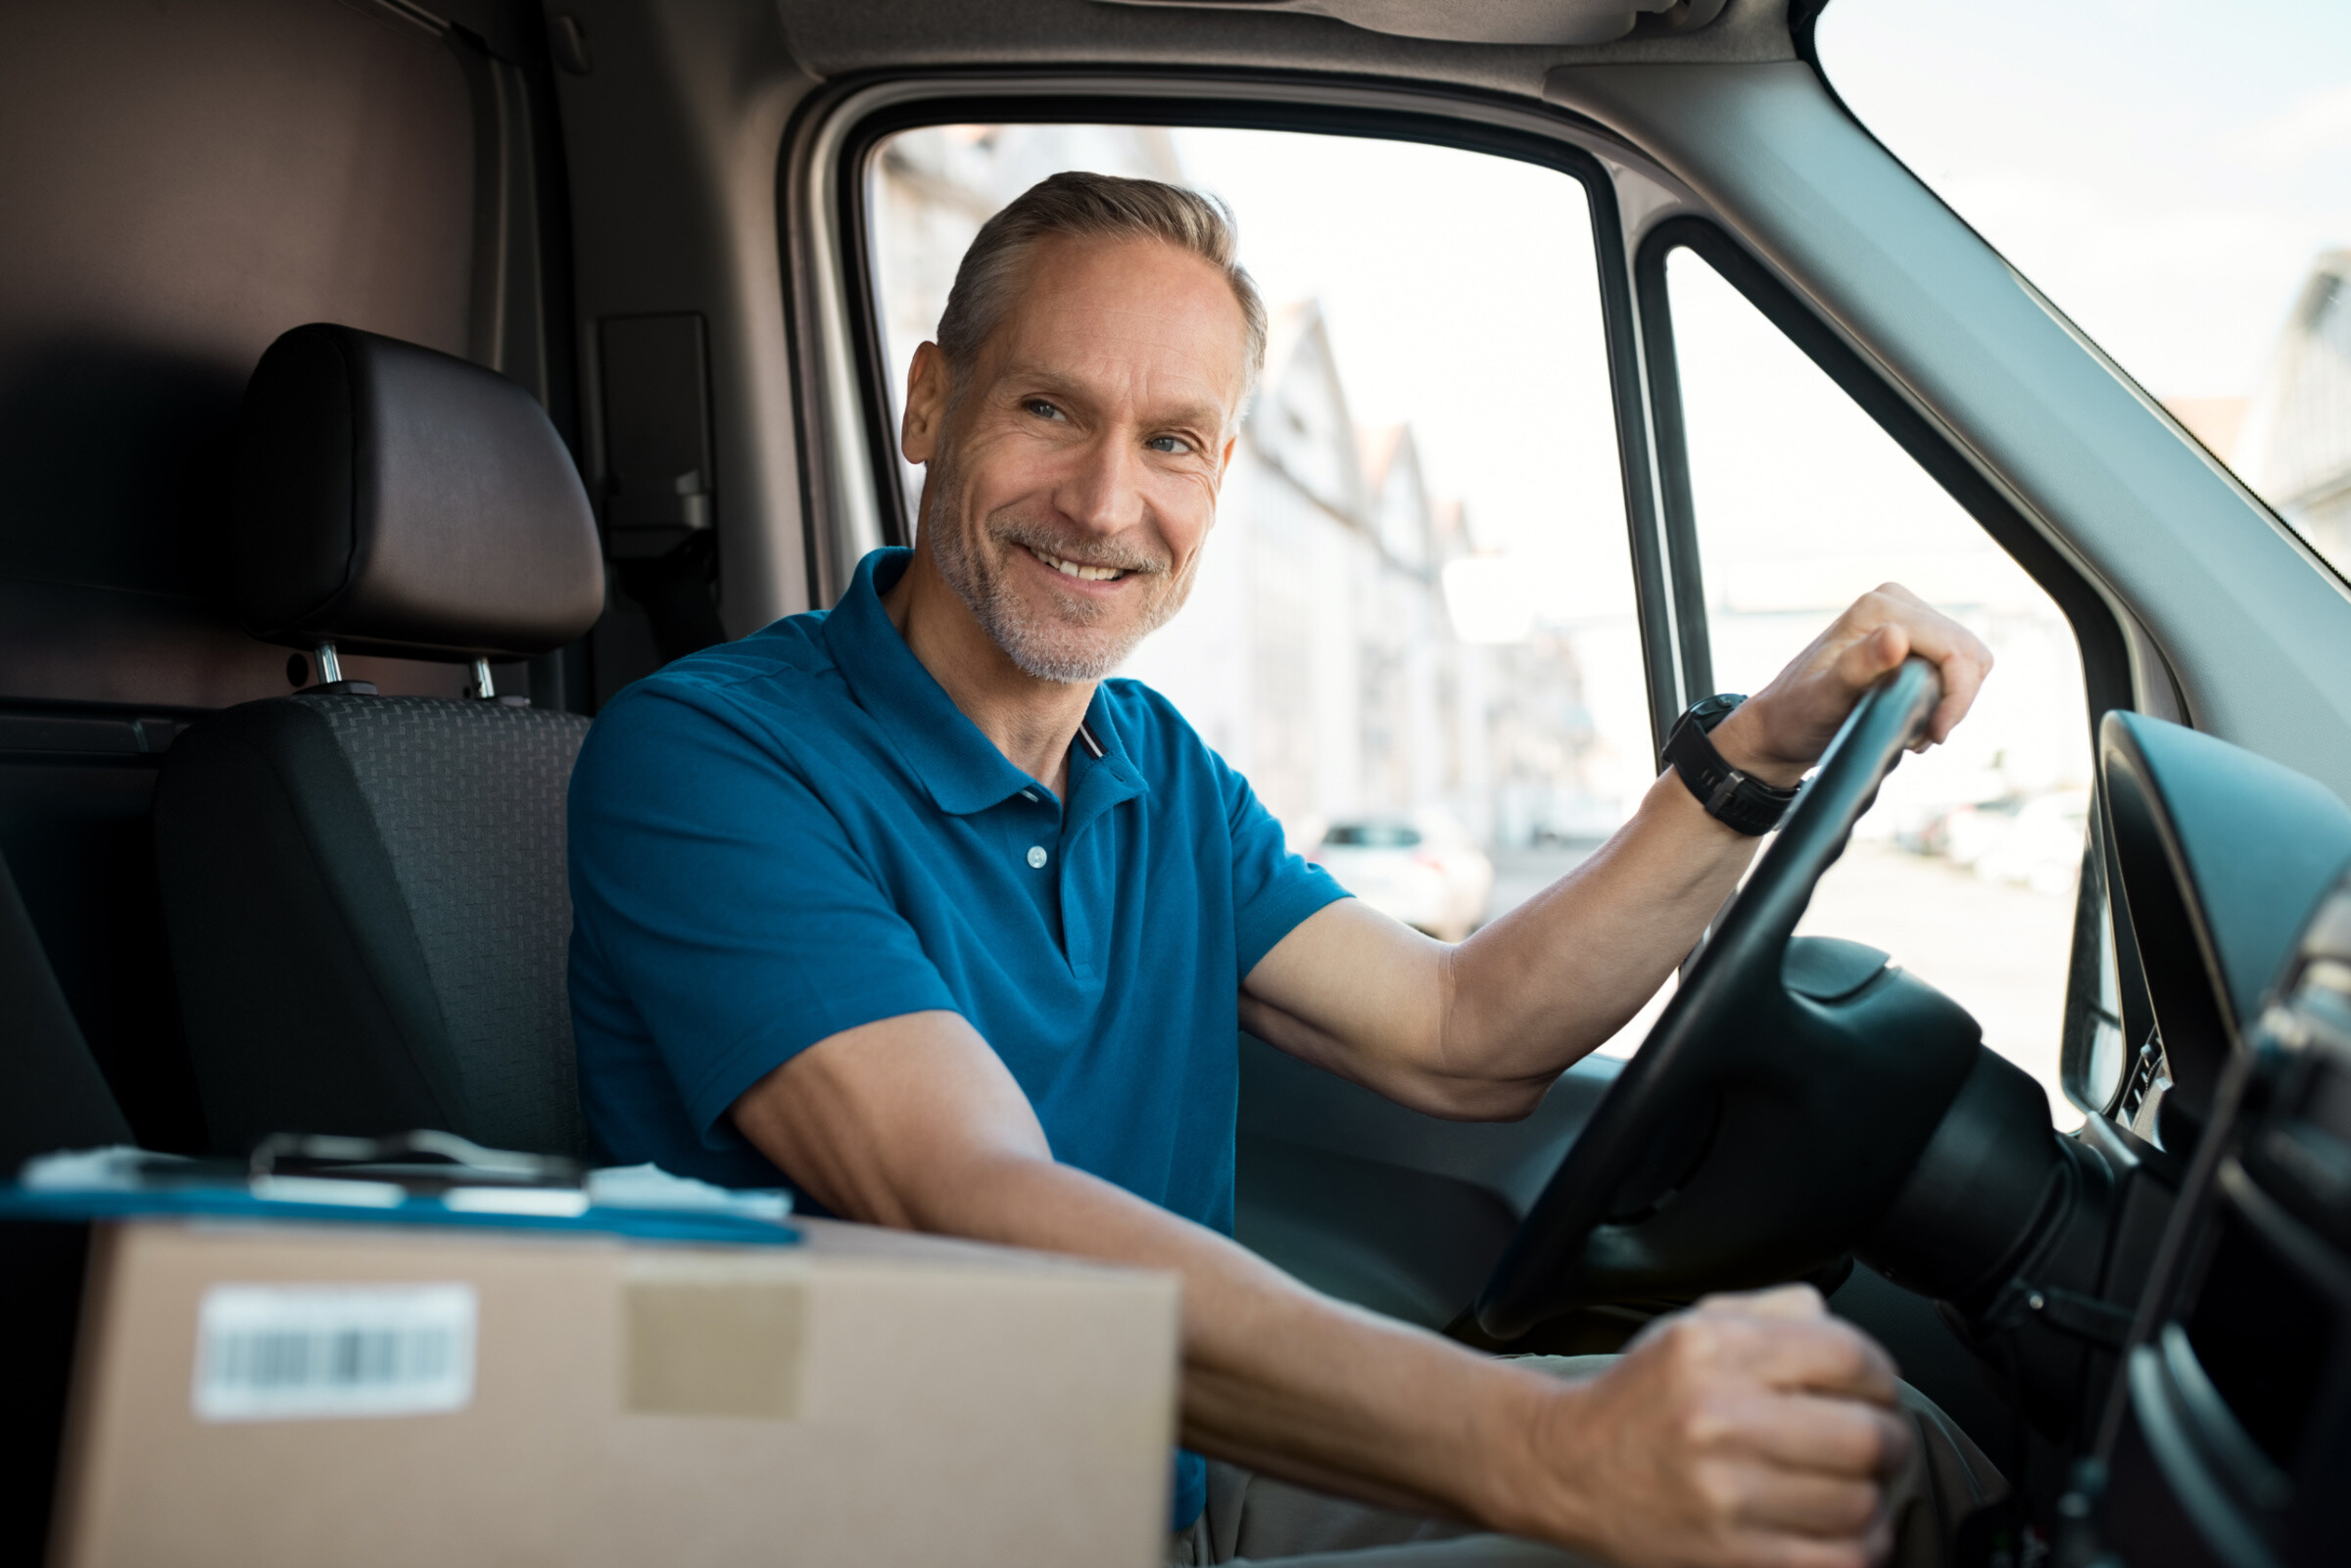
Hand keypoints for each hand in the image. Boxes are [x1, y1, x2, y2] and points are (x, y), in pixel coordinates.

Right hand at [1507, 1286, 1913, 1567]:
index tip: (1879, 1388)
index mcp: (1710, 1348)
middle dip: (1890, 1439)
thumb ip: (1769, 1311)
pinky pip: (1838, 1558)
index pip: (1847, 1355)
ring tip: (1855, 1484)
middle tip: (1881, 1441)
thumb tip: (1838, 1325)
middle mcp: (1716, 1416)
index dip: (1882, 1374)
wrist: (1565, 1467)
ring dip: (1874, 1494)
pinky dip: (1861, 1545)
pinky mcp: (1729, 1555)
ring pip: (1859, 1501)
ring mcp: (1723, 1492)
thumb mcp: (1689, 1327)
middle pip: (1865, 1434)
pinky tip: (1844, 1527)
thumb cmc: (1636, 1398)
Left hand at [1708, 584, 1991, 788]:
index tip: (1935, 735)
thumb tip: (1897, 637)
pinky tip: (1912, 718)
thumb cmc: (1797, 715)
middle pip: (1968, 653)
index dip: (1957, 696)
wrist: (1782, 724)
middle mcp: (1895, 602)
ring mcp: (1905, 617)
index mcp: (1880, 608)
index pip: (1955, 649)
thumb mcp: (1825, 697)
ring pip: (1968, 661)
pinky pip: (1954, 667)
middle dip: (1954, 701)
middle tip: (1921, 737)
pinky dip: (1944, 698)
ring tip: (1913, 730)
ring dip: (1951, 702)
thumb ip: (1859, 667)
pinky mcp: (1912, 637)